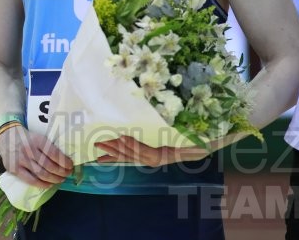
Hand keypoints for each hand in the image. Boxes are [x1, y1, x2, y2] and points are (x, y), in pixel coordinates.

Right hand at [0, 126, 72, 188]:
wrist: (6, 136)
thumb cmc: (26, 137)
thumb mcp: (37, 136)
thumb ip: (48, 146)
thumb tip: (65, 159)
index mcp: (37, 140)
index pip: (54, 153)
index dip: (64, 162)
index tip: (70, 166)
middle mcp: (29, 150)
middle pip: (49, 166)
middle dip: (61, 172)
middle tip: (67, 174)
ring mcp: (21, 160)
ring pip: (41, 174)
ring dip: (54, 179)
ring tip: (60, 179)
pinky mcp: (14, 169)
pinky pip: (30, 180)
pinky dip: (41, 184)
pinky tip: (48, 184)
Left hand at [93, 135, 208, 166]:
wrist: (194, 154)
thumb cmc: (193, 147)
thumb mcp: (192, 146)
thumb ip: (193, 148)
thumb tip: (200, 147)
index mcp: (162, 155)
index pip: (145, 151)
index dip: (134, 145)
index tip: (122, 137)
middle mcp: (152, 160)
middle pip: (131, 155)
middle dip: (115, 148)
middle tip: (100, 142)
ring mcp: (146, 160)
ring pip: (126, 157)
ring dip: (111, 152)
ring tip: (97, 146)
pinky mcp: (141, 159)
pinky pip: (126, 159)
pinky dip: (114, 158)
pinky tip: (102, 158)